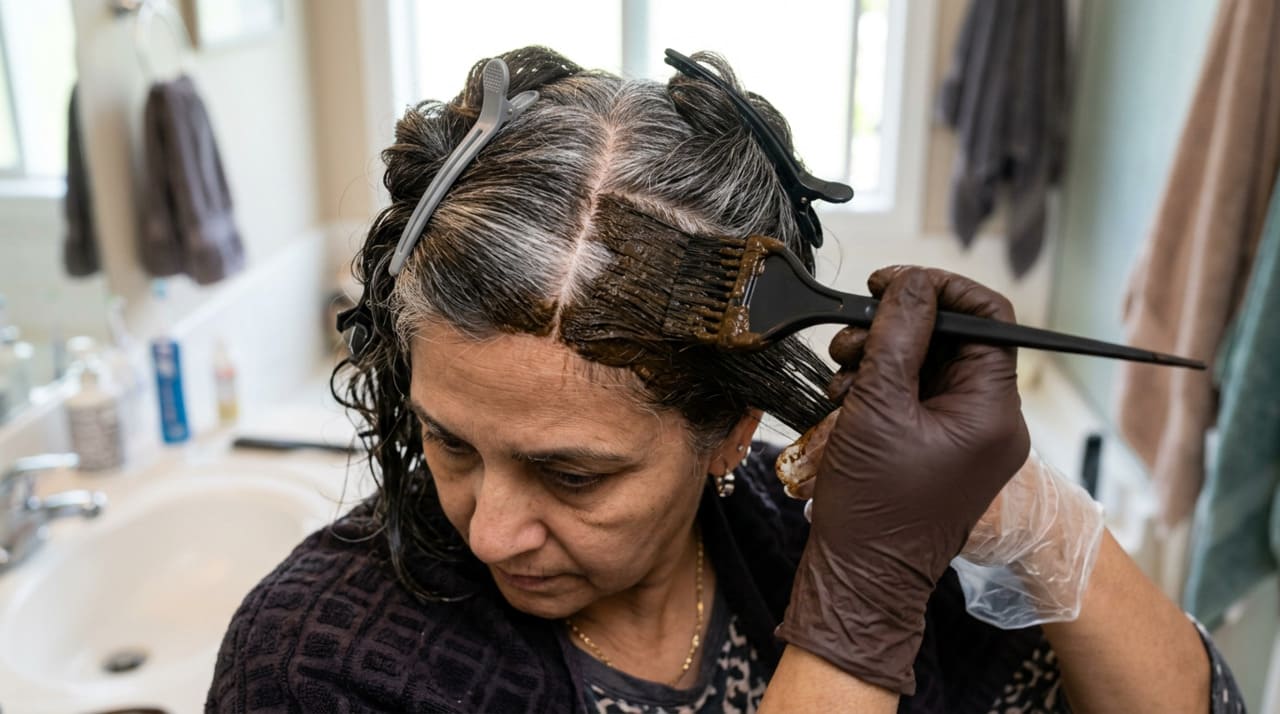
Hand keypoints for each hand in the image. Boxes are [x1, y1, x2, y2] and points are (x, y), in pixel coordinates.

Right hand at [776, 266, 1029, 694]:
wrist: (860, 577)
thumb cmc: (873, 506)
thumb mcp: (878, 405)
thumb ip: (897, 335)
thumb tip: (913, 283)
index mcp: (992, 409)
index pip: (988, 318)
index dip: (939, 290)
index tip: (889, 284)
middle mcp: (989, 421)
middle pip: (952, 340)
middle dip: (895, 329)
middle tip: (849, 336)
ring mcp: (965, 437)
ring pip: (927, 367)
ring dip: (879, 359)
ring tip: (840, 375)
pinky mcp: (939, 449)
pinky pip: (916, 398)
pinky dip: (879, 389)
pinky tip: (845, 402)